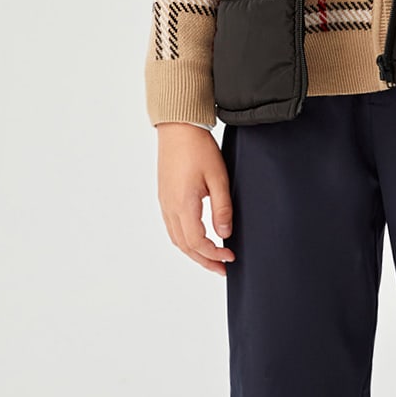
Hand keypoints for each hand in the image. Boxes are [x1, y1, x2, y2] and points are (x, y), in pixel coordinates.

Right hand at [155, 122, 235, 274]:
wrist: (178, 128)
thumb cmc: (199, 148)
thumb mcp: (218, 177)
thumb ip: (222, 208)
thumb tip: (225, 234)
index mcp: (183, 204)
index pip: (197, 242)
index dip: (214, 254)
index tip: (231, 256)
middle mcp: (170, 207)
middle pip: (185, 246)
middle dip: (204, 260)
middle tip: (222, 269)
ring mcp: (165, 202)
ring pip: (177, 239)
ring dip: (194, 252)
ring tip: (211, 258)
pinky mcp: (164, 196)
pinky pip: (172, 227)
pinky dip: (185, 240)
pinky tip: (197, 239)